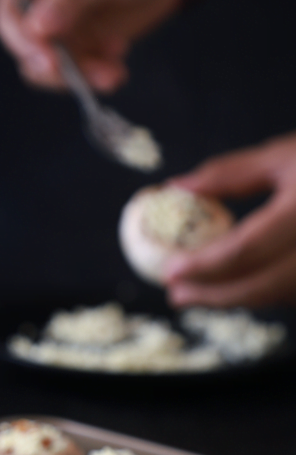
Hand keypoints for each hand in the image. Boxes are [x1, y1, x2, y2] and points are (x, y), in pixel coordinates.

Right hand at [0, 0, 200, 92]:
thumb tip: (37, 28)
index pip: (8, 14)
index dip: (23, 43)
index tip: (51, 62)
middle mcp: (37, 0)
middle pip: (26, 49)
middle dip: (58, 68)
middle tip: (95, 74)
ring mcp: (56, 26)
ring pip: (50, 68)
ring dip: (81, 76)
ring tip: (115, 72)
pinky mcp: (77, 45)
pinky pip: (74, 73)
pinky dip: (95, 76)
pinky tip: (118, 64)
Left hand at [165, 133, 295, 307]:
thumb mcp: (283, 156)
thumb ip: (230, 174)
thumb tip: (177, 186)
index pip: (245, 250)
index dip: (204, 266)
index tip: (170, 272)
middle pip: (261, 286)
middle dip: (214, 296)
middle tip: (177, 296)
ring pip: (279, 295)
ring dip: (236, 299)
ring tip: (198, 293)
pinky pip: (294, 293)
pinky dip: (263, 293)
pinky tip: (236, 286)